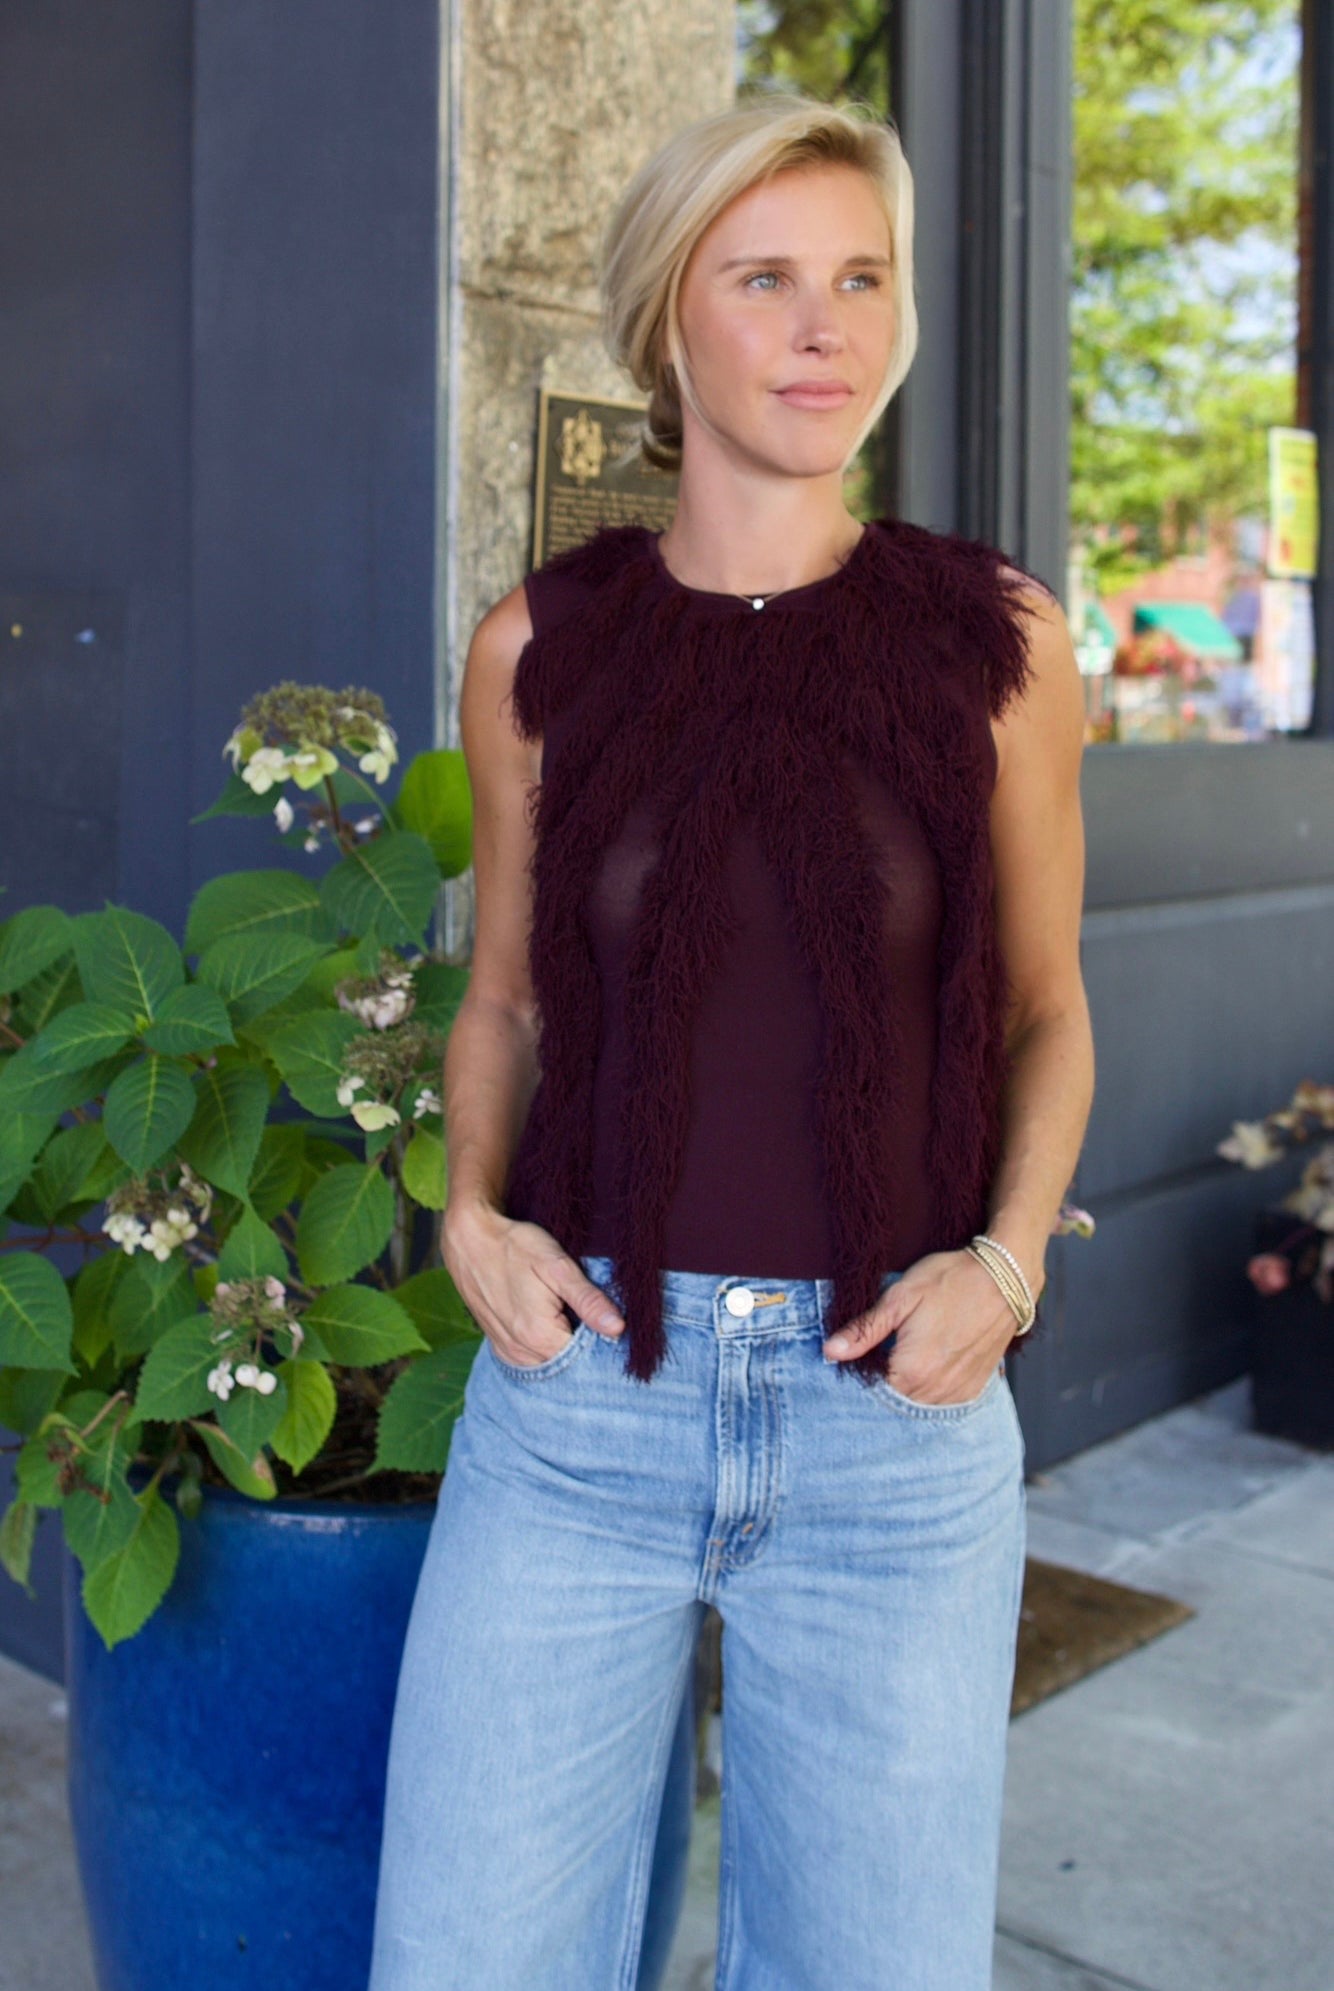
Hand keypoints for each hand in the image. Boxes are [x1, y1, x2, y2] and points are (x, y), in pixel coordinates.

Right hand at [441, 1203, 625, 1367]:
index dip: (600, 1338)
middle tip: (584, 1309)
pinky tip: (547, 1321)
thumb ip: (587, 1300)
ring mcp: (507, 1350)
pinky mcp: (499, 1344)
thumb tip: (618, 1328)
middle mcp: (522, 1351)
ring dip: (561, 1344)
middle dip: (581, 1342)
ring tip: (564, 1312)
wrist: (469, 1239)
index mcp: (540, 1336)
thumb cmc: (514, 1247)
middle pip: (567, 1361)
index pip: (586, 1356)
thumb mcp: (557, 1266)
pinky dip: (543, 1346)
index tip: (605, 1316)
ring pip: (549, 1361)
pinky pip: (530, 1357)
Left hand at [821, 1249, 1015, 1403]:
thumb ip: (865, 1330)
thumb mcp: (900, 1297)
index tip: (864, 1354)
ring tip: (911, 1354)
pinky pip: (943, 1402)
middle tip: (889, 1349)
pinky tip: (930, 1364)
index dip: (862, 1373)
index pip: (871, 1391)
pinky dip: (931, 1390)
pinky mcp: (974, 1388)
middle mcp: (935, 1391)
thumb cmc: (951, 1281)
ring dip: (908, 1388)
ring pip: (918, 1405)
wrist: (1005, 1278)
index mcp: (911, 1371)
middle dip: (884, 1382)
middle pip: (894, 1402)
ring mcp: (957, 1393)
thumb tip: (830, 1351)